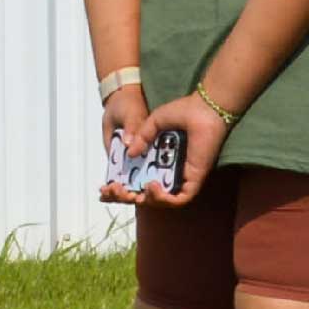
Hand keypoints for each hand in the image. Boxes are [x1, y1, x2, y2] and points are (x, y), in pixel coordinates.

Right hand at [102, 92, 230, 207]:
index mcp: (157, 160)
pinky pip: (180, 199)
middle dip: (124, 197)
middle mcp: (169, 171)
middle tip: (115, 188)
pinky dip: (164, 199)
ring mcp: (182, 176)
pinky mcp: (195, 178)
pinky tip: (152, 186)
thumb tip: (130, 154)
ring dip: (144, 200)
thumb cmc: (183, 111)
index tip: (103, 188)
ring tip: (135, 190)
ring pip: (161, 201)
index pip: (135, 182)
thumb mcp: (154, 122)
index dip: (118, 190)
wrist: (205, 107)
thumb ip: (141, 137)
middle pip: (144, 195)